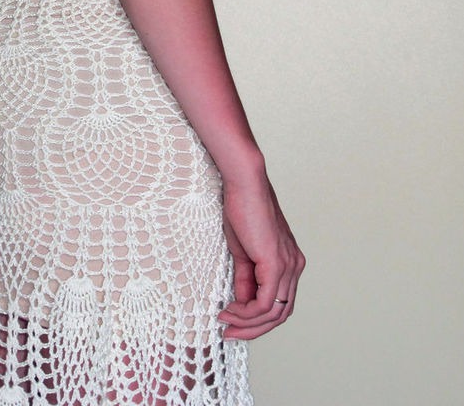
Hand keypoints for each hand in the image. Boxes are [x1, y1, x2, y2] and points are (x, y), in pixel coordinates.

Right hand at [218, 169, 304, 340]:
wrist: (245, 185)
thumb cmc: (242, 210)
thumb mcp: (243, 253)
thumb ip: (246, 279)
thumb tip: (241, 303)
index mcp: (289, 262)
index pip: (279, 303)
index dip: (257, 319)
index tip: (232, 322)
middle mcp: (295, 266)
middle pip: (281, 314)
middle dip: (254, 329)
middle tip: (230, 333)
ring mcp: (289, 266)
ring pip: (275, 313)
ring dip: (248, 323)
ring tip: (226, 321)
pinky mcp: (277, 264)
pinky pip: (267, 302)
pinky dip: (248, 312)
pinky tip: (231, 310)